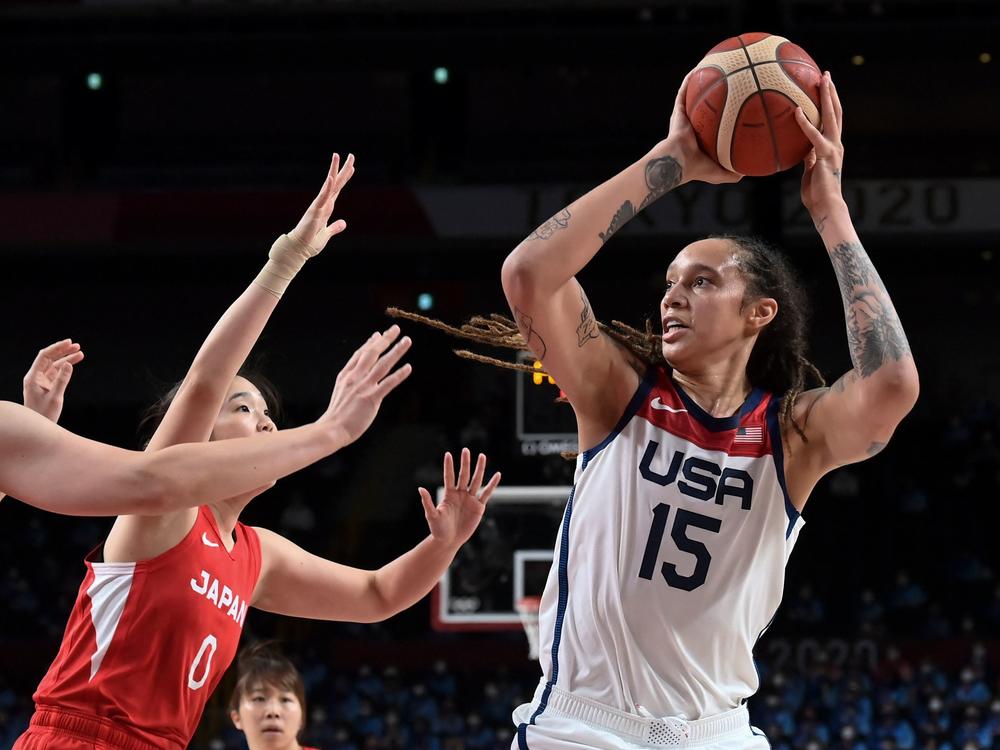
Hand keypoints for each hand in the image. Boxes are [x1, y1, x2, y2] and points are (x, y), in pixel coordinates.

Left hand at [23, 339, 83, 422]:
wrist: (37, 428)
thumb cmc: (44, 415)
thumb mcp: (55, 398)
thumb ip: (62, 380)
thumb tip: (69, 364)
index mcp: (33, 377)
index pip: (44, 357)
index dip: (57, 348)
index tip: (69, 343)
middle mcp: (36, 377)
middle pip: (49, 359)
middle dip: (62, 351)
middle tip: (77, 346)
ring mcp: (41, 382)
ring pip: (54, 365)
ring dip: (66, 359)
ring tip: (80, 354)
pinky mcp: (46, 386)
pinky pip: (56, 373)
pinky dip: (65, 368)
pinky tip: (74, 364)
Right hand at [287, 152, 355, 253]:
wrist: (299, 249)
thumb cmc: (310, 242)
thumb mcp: (327, 234)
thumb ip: (335, 227)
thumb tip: (343, 223)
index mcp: (327, 207)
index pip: (337, 189)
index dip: (345, 177)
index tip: (351, 166)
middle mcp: (324, 203)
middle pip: (336, 183)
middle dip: (343, 169)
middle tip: (351, 155)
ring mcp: (319, 205)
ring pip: (329, 185)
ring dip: (333, 170)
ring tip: (337, 156)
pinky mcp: (315, 211)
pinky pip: (322, 197)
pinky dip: (327, 188)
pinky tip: (331, 177)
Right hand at [319, 325, 411, 444]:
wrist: (331, 429)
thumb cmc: (337, 414)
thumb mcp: (340, 391)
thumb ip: (350, 381)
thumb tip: (357, 374)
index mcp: (346, 375)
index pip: (360, 354)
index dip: (370, 343)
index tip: (379, 334)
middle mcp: (355, 377)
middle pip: (372, 353)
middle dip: (385, 339)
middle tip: (395, 329)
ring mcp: (363, 387)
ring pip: (383, 364)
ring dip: (396, 351)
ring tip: (407, 341)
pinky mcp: (371, 398)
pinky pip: (388, 383)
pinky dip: (399, 374)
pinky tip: (408, 367)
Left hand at [419, 448, 500, 547]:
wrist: (449, 541)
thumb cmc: (438, 529)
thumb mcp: (432, 515)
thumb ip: (428, 502)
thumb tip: (421, 488)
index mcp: (449, 494)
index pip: (449, 476)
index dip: (449, 466)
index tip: (448, 454)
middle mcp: (460, 494)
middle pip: (464, 475)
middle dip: (465, 463)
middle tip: (466, 450)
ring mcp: (470, 499)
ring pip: (476, 481)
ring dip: (479, 469)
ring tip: (482, 456)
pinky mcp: (479, 506)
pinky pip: (487, 493)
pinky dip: (492, 484)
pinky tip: (497, 475)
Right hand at [663, 71, 742, 185]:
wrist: (678, 163)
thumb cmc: (697, 169)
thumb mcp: (721, 172)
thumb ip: (735, 172)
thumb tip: (751, 170)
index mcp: (702, 138)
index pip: (715, 124)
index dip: (724, 114)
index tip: (738, 104)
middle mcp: (694, 125)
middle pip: (706, 106)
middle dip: (715, 94)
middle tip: (730, 81)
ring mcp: (685, 117)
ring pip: (694, 95)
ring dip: (701, 81)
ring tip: (713, 67)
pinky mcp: (678, 112)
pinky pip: (684, 92)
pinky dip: (690, 80)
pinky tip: (699, 68)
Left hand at [796, 71, 845, 220]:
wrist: (826, 207)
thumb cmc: (817, 194)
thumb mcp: (811, 171)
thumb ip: (809, 158)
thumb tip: (804, 150)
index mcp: (833, 147)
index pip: (832, 120)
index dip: (829, 103)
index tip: (824, 88)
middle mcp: (836, 144)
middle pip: (835, 112)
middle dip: (831, 92)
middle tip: (825, 75)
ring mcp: (833, 148)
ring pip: (831, 116)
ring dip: (827, 96)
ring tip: (821, 79)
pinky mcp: (825, 155)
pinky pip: (813, 135)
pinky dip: (804, 123)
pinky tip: (796, 111)